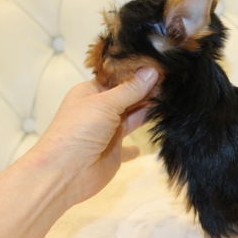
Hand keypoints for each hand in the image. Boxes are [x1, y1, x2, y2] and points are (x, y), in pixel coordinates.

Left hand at [31, 67, 158, 207]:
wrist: (65, 172)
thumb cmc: (79, 130)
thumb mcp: (106, 104)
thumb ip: (131, 90)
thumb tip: (152, 70)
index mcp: (91, 93)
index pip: (117, 77)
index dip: (136, 72)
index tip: (161, 65)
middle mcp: (100, 110)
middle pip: (127, 96)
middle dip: (146, 90)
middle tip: (173, 81)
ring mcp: (108, 131)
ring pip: (132, 118)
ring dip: (148, 111)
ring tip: (172, 100)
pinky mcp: (115, 151)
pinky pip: (130, 147)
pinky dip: (139, 144)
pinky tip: (154, 136)